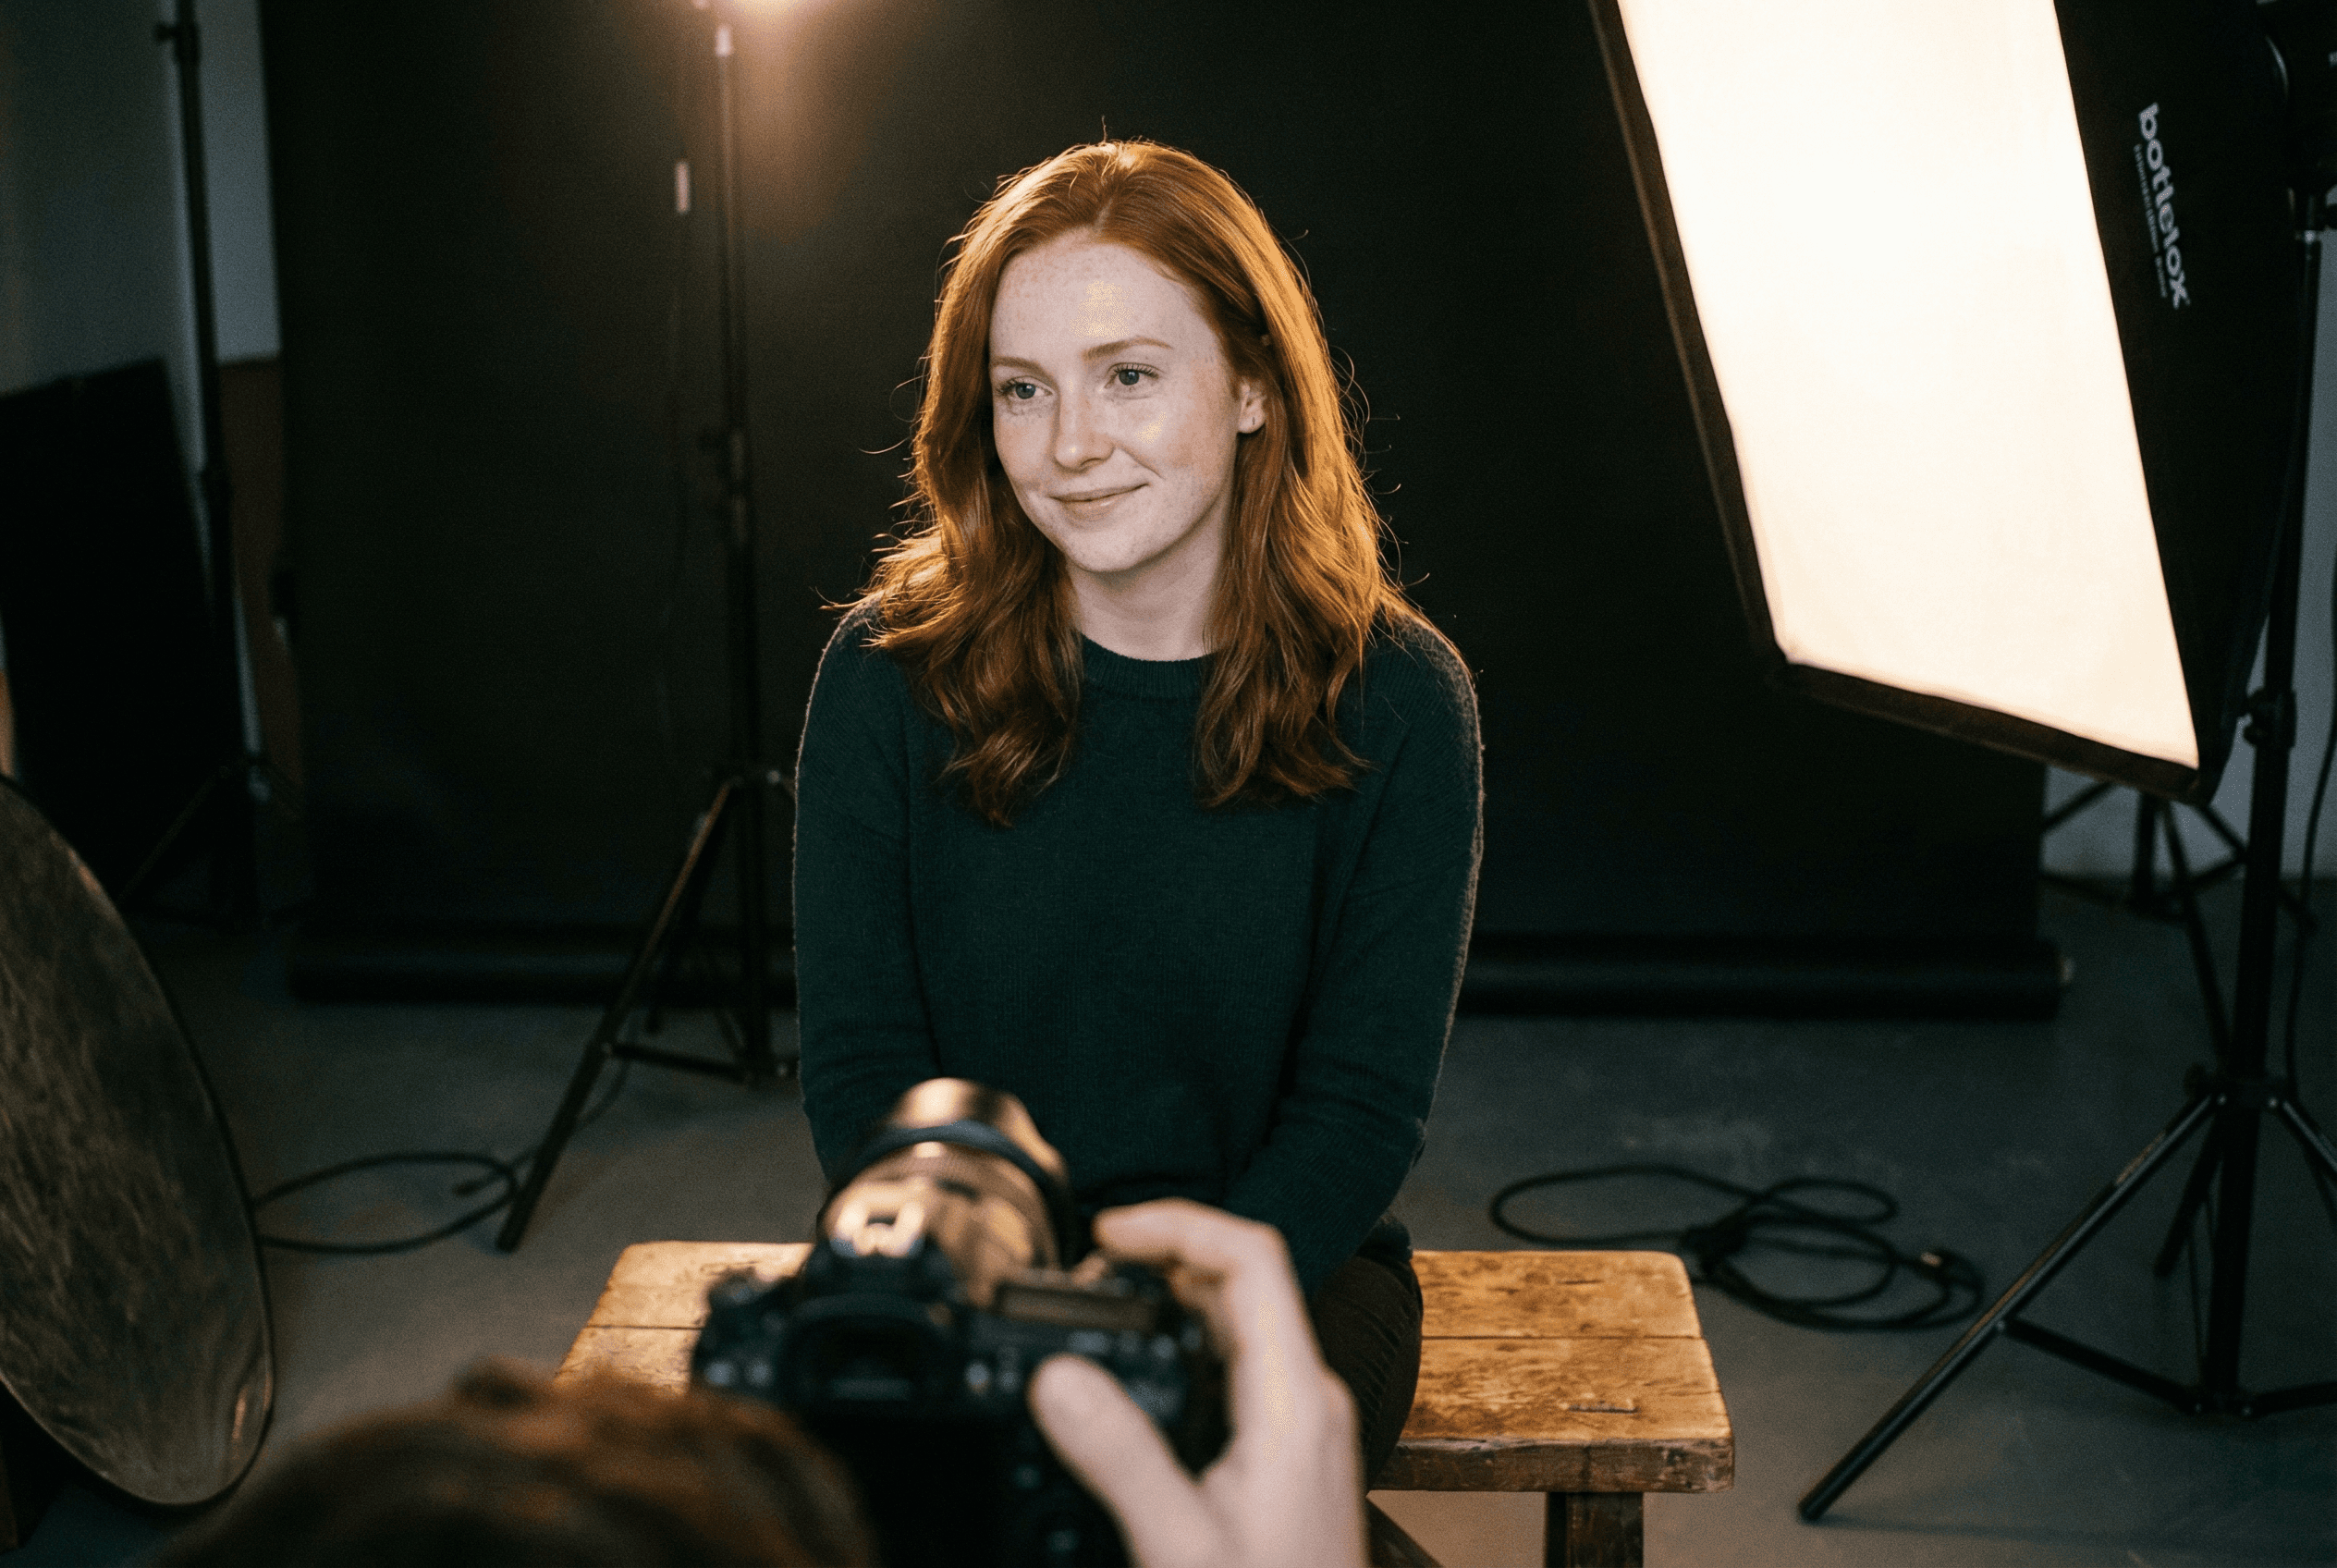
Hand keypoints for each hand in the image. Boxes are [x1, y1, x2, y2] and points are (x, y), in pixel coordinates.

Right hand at [1027, 1199, 1364, 1567]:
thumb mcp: (1177, 1546)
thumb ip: (1118, 1457)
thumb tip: (1057, 1376)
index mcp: (1295, 1402)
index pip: (1251, 1259)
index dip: (1178, 1223)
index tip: (1107, 1232)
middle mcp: (1308, 1402)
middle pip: (1243, 1282)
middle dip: (1163, 1256)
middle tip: (1088, 1266)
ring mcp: (1301, 1427)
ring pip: (1239, 1324)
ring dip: (1172, 1298)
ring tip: (1102, 1298)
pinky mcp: (1284, 1454)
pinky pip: (1236, 1367)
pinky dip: (1182, 1345)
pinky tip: (1136, 1369)